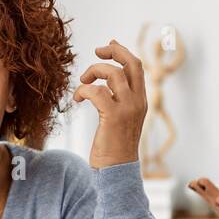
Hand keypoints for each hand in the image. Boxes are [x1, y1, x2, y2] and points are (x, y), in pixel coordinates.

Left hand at [73, 40, 145, 168]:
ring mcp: (127, 109)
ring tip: (83, 83)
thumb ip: (117, 101)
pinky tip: (77, 99)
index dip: (122, 52)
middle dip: (113, 52)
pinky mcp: (113, 117)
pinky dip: (83, 90)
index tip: (108, 46)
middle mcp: (138, 102)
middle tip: (96, 52)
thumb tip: (104, 85)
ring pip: (112, 73)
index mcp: (141, 101)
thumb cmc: (114, 148)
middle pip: (130, 63)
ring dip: (93, 72)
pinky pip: (96, 92)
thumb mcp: (119, 120)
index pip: (136, 67)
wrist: (117, 172)